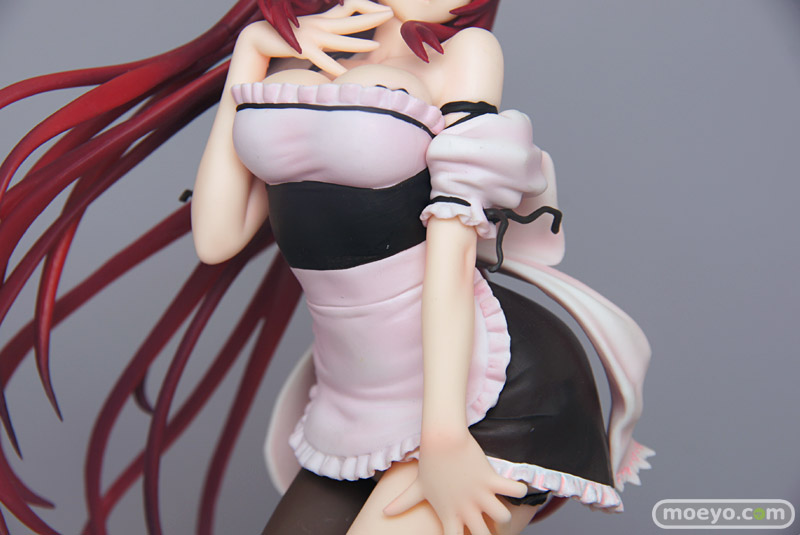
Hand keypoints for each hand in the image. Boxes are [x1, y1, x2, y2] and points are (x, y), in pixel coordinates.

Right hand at [290, 0, 393, 74]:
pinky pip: (322, 60)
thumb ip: (326, 35)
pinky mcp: (303, 50)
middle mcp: (321, 27)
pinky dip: (333, 67)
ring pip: (340, 40)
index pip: (349, 11)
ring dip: (359, 43)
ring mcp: (313, 38)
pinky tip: (344, 74)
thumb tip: (339, 42)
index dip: (367, 9)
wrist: (260, 38)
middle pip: (351, 22)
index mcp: (324, 21)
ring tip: (377, 45)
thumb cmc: (287, 37)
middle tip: (391, 14)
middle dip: (372, 18)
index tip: (385, 9)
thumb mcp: (310, 32)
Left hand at [384, 429, 528, 534]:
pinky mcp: (490, 479)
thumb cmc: (429, 463)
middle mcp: (465, 508)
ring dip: (506, 515)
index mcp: (449, 513)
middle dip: (492, 533)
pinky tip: (516, 487)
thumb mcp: (416, 487)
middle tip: (492, 526)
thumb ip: (403, 503)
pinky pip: (514, 490)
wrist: (440, 439)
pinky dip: (519, 490)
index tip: (467, 534)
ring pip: (503, 519)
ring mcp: (479, 495)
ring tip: (502, 505)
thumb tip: (384, 512)